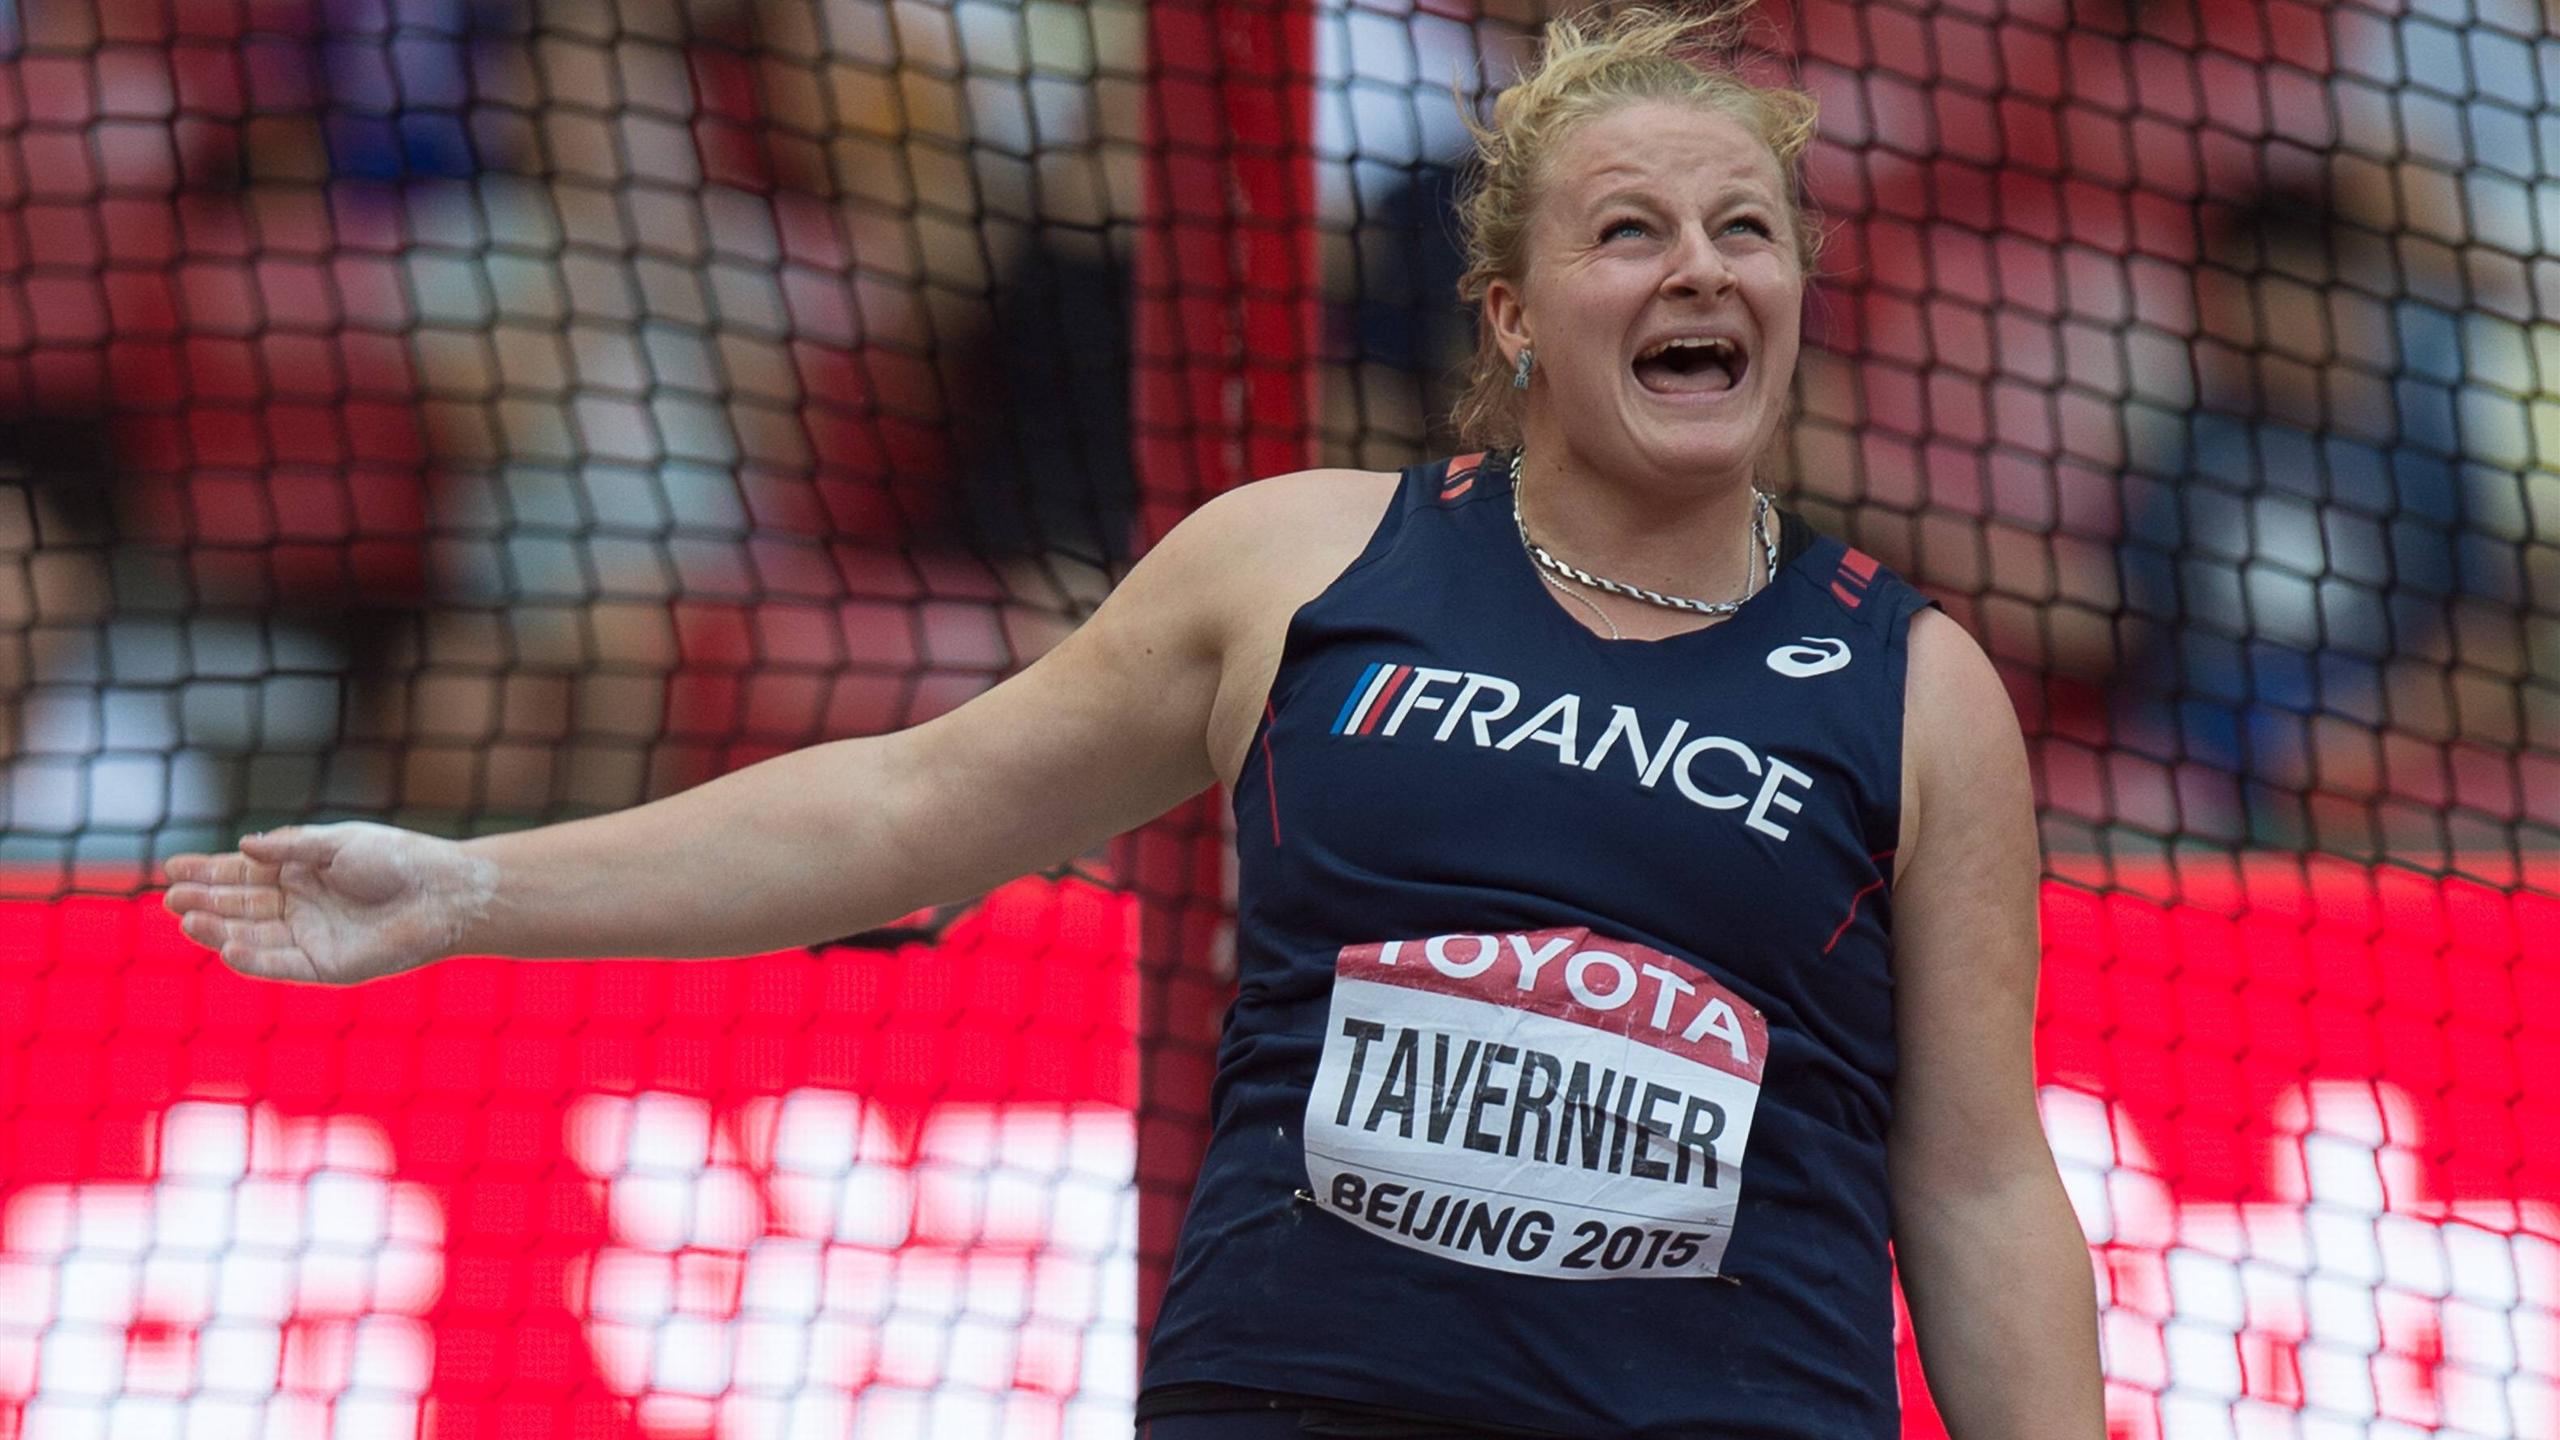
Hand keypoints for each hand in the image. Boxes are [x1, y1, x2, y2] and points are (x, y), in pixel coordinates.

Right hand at [161, 823, 496, 984]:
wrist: (443, 893)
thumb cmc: (397, 860)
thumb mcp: (338, 843)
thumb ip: (291, 847)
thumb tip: (243, 845)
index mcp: (299, 872)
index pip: (243, 873)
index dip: (208, 871)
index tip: (172, 867)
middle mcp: (298, 907)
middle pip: (240, 906)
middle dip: (205, 901)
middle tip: (170, 897)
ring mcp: (309, 938)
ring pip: (253, 936)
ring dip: (219, 930)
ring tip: (188, 919)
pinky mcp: (326, 967)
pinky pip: (281, 966)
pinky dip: (253, 959)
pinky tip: (228, 947)